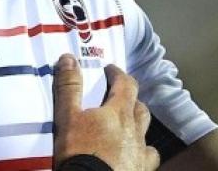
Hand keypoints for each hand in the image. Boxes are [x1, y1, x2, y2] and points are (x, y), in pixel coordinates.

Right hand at [53, 54, 158, 170]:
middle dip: (129, 99)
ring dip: (137, 123)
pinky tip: (136, 153)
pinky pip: (149, 156)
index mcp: (119, 112)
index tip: (110, 70)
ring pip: (146, 130)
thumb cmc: (80, 151)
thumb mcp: (67, 117)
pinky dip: (143, 151)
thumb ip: (69, 88)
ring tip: (126, 125)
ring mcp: (141, 150)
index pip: (126, 84)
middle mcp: (135, 129)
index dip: (118, 74)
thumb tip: (69, 58)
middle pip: (139, 107)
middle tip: (116, 98)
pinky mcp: (142, 168)